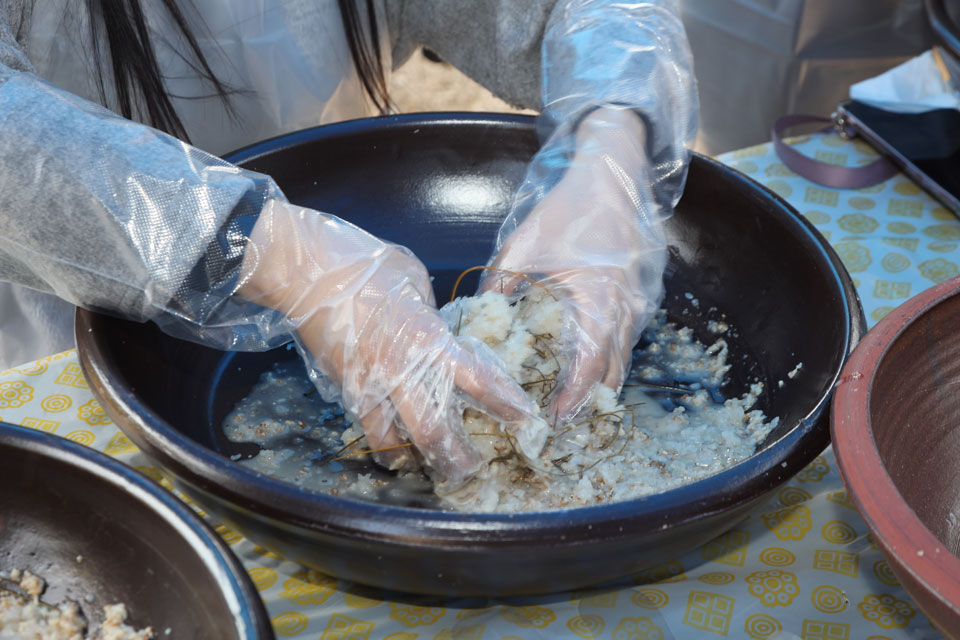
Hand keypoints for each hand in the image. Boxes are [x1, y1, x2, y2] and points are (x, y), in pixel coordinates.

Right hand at [237, 200, 539, 486]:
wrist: (306, 270)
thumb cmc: (364, 263)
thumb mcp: (414, 281)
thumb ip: (430, 314)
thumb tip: (436, 327)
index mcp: (427, 339)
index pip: (477, 380)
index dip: (503, 403)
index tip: (523, 417)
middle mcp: (400, 370)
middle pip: (433, 431)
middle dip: (454, 456)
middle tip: (472, 467)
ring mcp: (368, 383)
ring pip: (390, 441)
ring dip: (410, 458)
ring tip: (422, 466)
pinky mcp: (342, 386)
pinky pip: (365, 423)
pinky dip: (379, 437)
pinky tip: (388, 440)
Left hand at [482, 108, 666, 421]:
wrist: (612, 177)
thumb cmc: (567, 210)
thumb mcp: (521, 246)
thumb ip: (498, 289)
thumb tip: (473, 327)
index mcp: (599, 293)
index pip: (591, 359)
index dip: (573, 394)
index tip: (554, 418)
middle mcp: (626, 305)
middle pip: (612, 371)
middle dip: (588, 403)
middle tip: (558, 428)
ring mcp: (639, 305)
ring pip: (621, 359)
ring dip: (598, 387)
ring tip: (566, 411)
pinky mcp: (639, 301)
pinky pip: (624, 343)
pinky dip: (604, 363)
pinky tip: (580, 374)